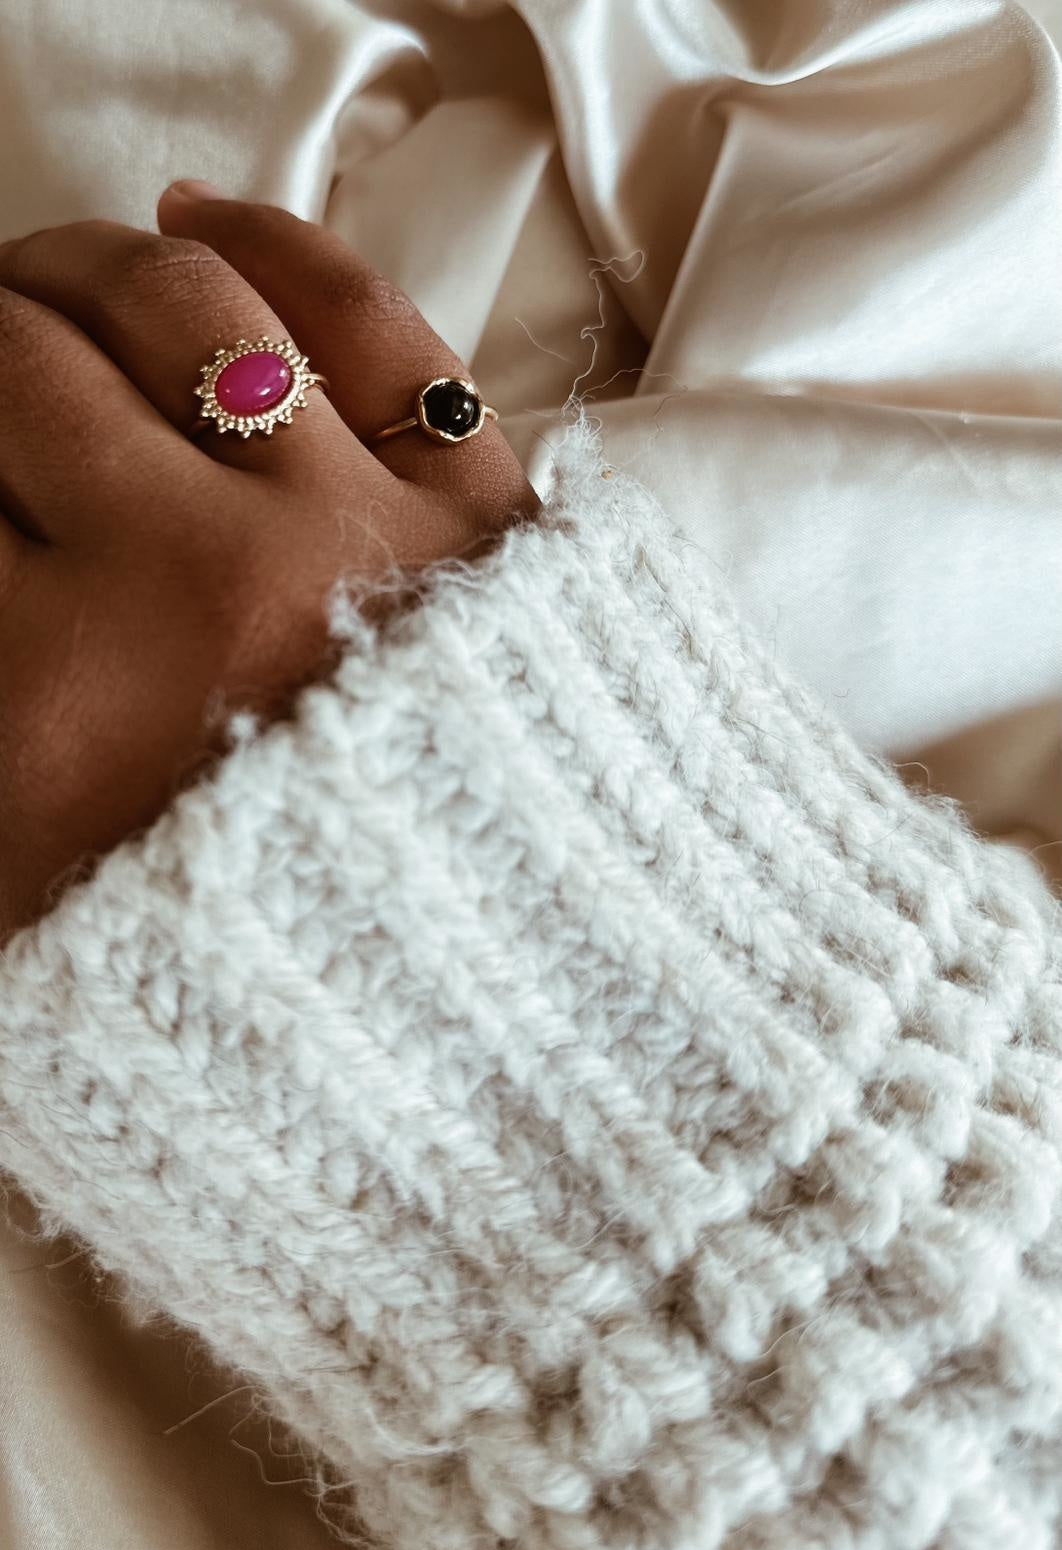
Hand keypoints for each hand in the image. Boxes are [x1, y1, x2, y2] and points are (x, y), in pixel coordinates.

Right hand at [0, 181, 539, 937]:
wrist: (498, 1021)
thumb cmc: (259, 978)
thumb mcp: (34, 885)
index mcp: (54, 715)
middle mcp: (199, 594)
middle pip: (10, 369)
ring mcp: (354, 527)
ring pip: (164, 298)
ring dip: (71, 272)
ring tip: (45, 290)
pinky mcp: (480, 503)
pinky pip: (357, 306)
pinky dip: (262, 236)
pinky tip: (189, 219)